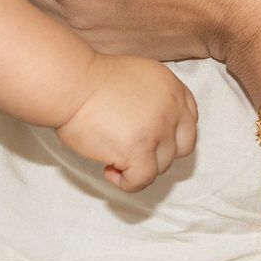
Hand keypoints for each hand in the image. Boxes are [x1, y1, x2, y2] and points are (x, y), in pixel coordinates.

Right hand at [57, 55, 197, 190]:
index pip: (189, 120)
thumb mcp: (137, 77)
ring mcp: (158, 130)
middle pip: (183, 146)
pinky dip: (128, 183)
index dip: (171, 135)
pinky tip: (109, 170)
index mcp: (172, 87)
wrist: (71, 83)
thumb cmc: (90, 80)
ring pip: (162, 165)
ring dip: (139, 167)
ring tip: (112, 158)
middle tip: (134, 152)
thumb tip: (151, 128)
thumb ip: (153, 99)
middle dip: (160, 154)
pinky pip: (143, 179)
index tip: (153, 140)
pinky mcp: (140, 150)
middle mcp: (171, 108)